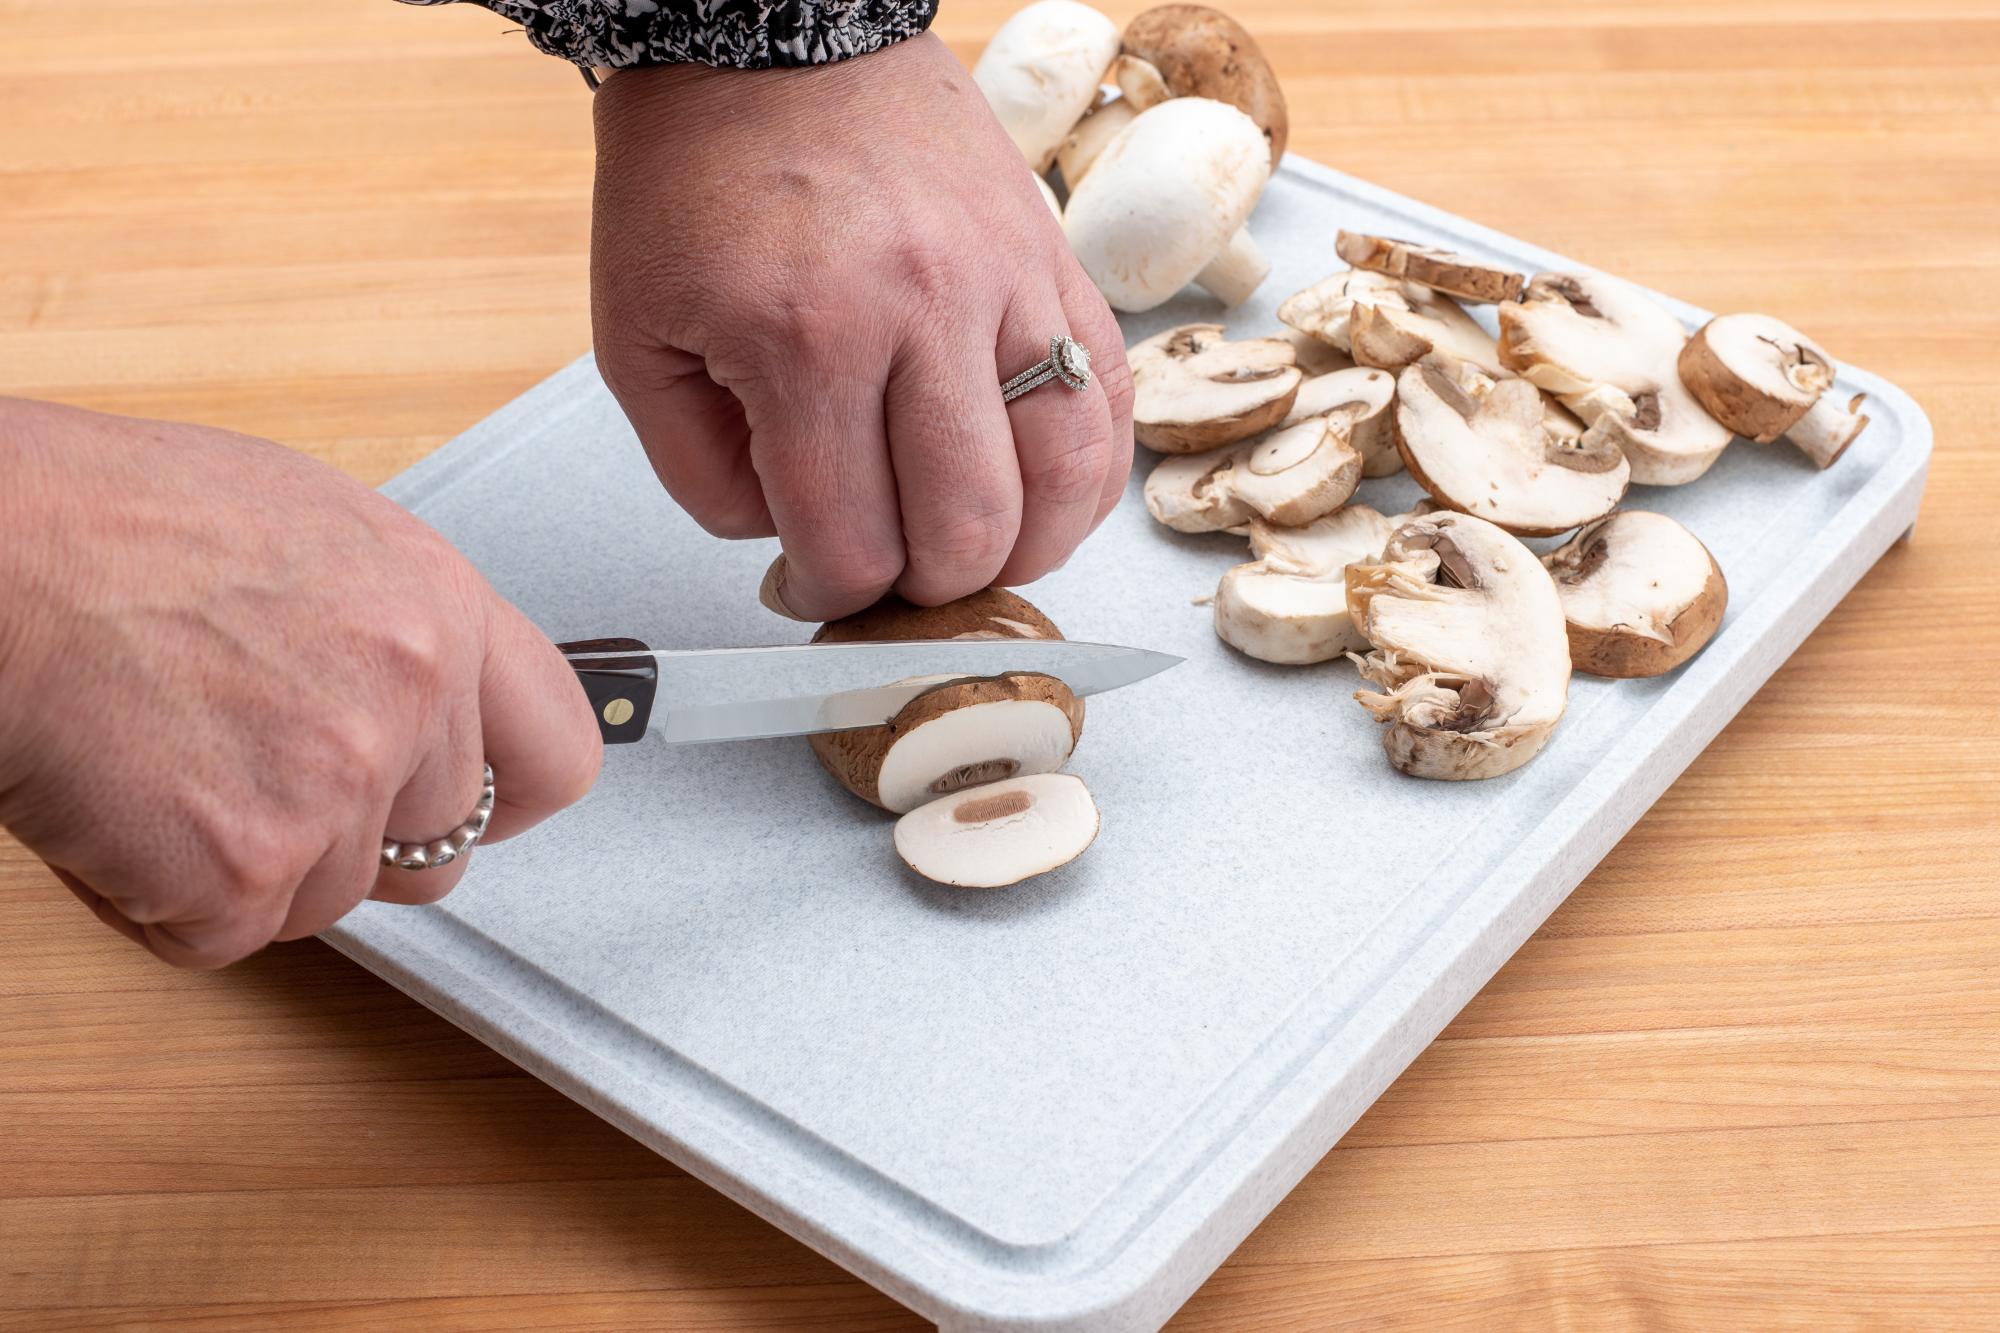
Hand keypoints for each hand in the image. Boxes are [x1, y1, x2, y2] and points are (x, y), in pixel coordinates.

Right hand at [0, 399, 602, 967]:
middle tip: (254, 778)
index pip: (558, 752)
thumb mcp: (308, 533)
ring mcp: (335, 789)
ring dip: (248, 867)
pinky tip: (115, 809)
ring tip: (162, 765)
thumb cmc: (105, 524)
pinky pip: (226, 936)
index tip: (481, 807)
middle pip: (435, 848)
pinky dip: (161, 901)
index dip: (513, 796)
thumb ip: (392, 631)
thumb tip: (428, 704)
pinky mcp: (245, 870)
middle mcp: (411, 698)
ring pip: (329, 901)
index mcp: (439, 608)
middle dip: (352, 838)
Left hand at [590, 33, 1134, 620]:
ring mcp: (1004, 285)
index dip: (830, 596)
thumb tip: (790, 544)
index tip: (813, 586)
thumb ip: (699, 472)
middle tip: (892, 571)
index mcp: (804, 343)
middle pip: (966, 532)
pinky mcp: (1051, 261)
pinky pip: (1110, 398)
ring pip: (1062, 480)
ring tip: (975, 549)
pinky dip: (1088, 476)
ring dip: (1023, 550)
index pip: (852, 547)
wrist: (769, 37)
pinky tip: (1045, 497)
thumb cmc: (696, 181)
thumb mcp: (635, 338)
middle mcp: (922, 315)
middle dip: (926, 588)